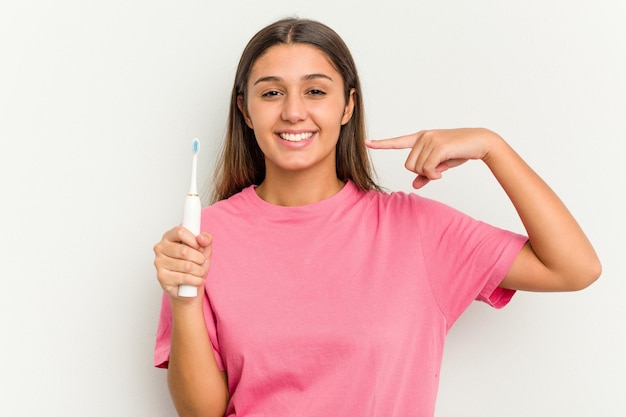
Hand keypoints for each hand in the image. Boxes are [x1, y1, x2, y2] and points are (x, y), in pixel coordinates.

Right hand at [153, 226, 211, 300]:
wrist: (189, 289)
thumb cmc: (194, 265)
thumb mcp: (203, 250)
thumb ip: (206, 240)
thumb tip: (202, 238)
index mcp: (169, 237)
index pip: (180, 232)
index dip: (193, 240)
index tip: (199, 247)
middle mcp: (160, 248)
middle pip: (184, 251)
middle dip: (199, 258)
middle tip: (202, 262)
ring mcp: (159, 263)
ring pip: (186, 266)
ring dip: (199, 270)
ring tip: (200, 272)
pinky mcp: (162, 277)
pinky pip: (184, 278)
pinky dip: (196, 280)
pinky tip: (197, 280)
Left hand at [366, 128, 499, 188]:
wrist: (480, 142)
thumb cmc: (459, 152)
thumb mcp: (440, 165)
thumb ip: (426, 174)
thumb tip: (415, 185)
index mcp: (421, 138)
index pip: (397, 142)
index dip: (381, 144)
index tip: (367, 143)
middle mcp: (422, 137)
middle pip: (408, 166)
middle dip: (422, 172)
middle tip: (438, 169)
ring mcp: (429, 140)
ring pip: (417, 168)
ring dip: (430, 173)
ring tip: (443, 166)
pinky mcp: (437, 145)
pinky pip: (427, 168)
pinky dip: (434, 174)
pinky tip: (443, 170)